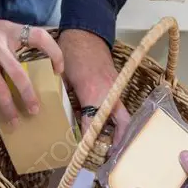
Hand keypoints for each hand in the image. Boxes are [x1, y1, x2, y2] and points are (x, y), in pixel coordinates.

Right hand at [0, 6, 63, 122]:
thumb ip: (14, 43)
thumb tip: (35, 69)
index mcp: (9, 31)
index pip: (38, 37)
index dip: (53, 52)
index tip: (58, 70)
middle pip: (18, 73)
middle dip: (28, 96)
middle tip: (34, 111)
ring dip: (7, 108)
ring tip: (13, 122)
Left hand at [58, 29, 131, 144]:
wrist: (87, 33)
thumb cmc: (72, 54)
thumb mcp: (64, 80)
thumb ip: (68, 101)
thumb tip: (65, 118)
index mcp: (94, 96)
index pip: (93, 127)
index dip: (88, 143)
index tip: (83, 155)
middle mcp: (110, 95)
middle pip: (122, 124)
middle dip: (119, 141)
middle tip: (111, 155)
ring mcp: (116, 89)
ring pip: (123, 116)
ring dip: (119, 130)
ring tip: (110, 144)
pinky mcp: (117, 84)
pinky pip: (119, 105)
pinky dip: (115, 116)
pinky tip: (106, 123)